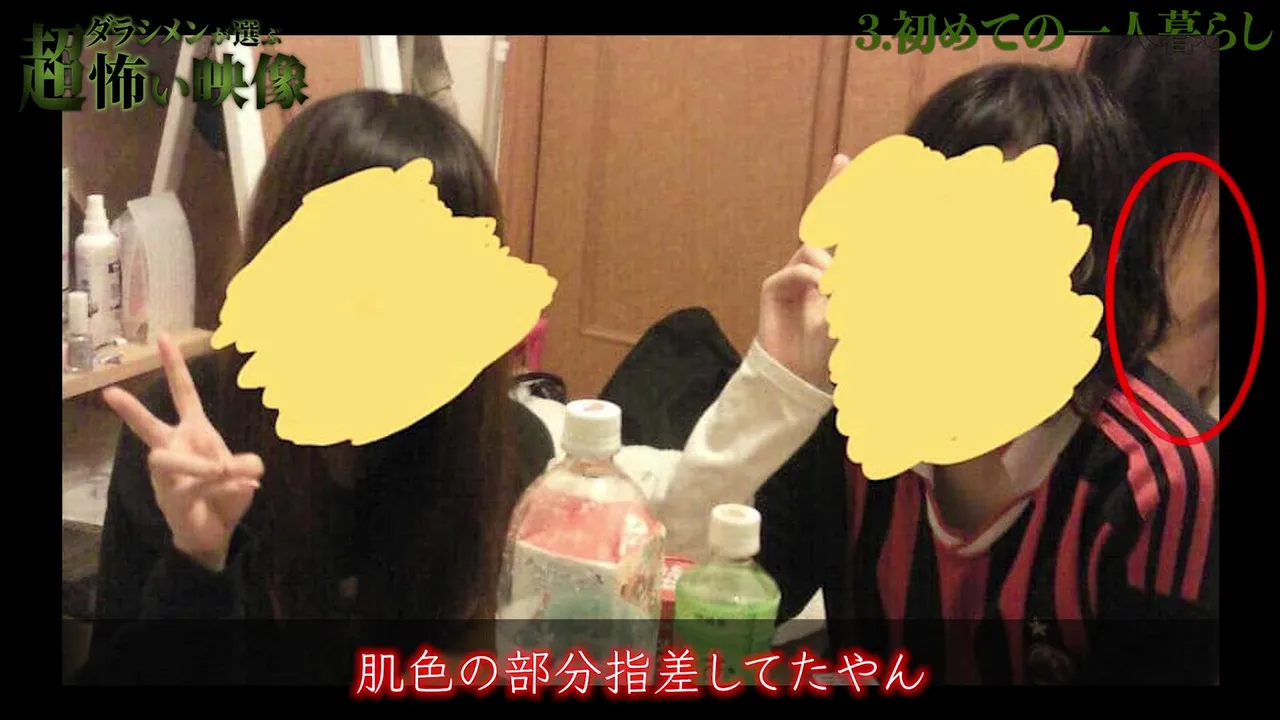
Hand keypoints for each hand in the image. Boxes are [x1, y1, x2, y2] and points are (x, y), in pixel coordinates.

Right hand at [102, 334, 262, 571]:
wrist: (215, 531)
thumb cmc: (225, 493)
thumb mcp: (246, 474)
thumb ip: (247, 466)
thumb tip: (240, 471)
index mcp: (194, 431)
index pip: (183, 393)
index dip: (175, 366)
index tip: (163, 337)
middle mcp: (175, 448)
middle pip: (150, 427)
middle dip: (131, 411)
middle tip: (109, 393)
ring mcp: (168, 475)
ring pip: (169, 459)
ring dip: (203, 466)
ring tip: (222, 473)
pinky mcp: (172, 499)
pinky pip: (198, 487)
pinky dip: (227, 488)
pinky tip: (240, 490)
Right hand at [757, 154, 849, 389]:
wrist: (797, 378)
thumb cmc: (829, 353)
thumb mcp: (858, 320)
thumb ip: (866, 296)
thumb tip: (894, 276)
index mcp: (833, 273)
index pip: (844, 232)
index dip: (849, 204)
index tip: (859, 173)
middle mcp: (812, 268)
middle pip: (820, 221)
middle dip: (833, 190)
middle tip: (844, 162)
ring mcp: (792, 276)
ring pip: (812, 251)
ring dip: (832, 267)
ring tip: (840, 291)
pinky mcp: (774, 289)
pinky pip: (796, 270)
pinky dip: (812, 278)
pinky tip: (821, 291)